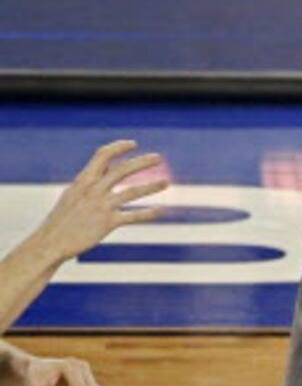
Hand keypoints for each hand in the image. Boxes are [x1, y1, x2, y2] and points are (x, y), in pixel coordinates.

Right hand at [33, 140, 166, 262]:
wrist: (51, 242)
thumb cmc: (62, 219)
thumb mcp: (72, 194)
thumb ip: (89, 182)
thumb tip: (105, 170)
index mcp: (82, 181)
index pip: (102, 155)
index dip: (119, 147)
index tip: (133, 144)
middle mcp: (92, 190)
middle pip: (122, 170)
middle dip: (141, 162)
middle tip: (158, 158)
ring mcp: (101, 206)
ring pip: (132, 192)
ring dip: (151, 186)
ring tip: (166, 182)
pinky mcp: (107, 223)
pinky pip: (133, 216)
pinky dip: (148, 213)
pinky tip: (161, 210)